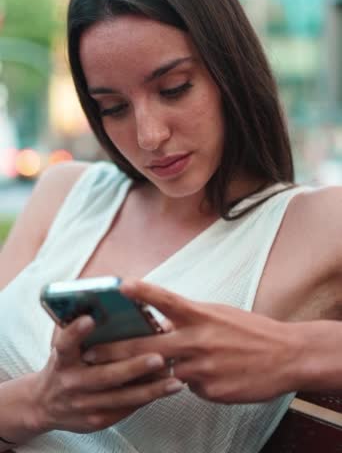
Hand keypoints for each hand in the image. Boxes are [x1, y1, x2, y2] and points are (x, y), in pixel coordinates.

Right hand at [31, 315, 183, 433]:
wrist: (46, 404)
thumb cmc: (64, 363)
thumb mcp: (63, 343)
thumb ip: (76, 323)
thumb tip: (96, 296)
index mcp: (62, 359)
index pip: (66, 344)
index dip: (76, 332)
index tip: (90, 319)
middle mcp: (71, 382)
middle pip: (105, 375)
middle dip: (134, 367)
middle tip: (158, 356)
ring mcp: (84, 404)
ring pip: (122, 397)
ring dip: (150, 388)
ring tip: (175, 379)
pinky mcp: (97, 419)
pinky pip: (126, 409)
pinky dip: (147, 398)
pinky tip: (166, 389)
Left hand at [82, 280, 302, 403]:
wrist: (285, 357)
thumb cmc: (250, 331)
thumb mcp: (218, 315)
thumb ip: (189, 320)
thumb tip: (164, 327)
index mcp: (200, 315)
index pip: (166, 300)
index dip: (141, 292)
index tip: (120, 284)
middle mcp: (197, 340)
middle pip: (148, 345)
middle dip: (115, 351)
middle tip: (89, 354)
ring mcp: (202, 368)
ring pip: (164, 372)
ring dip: (148, 373)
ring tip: (123, 376)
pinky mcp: (209, 391)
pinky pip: (188, 387)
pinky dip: (189, 382)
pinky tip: (207, 376)